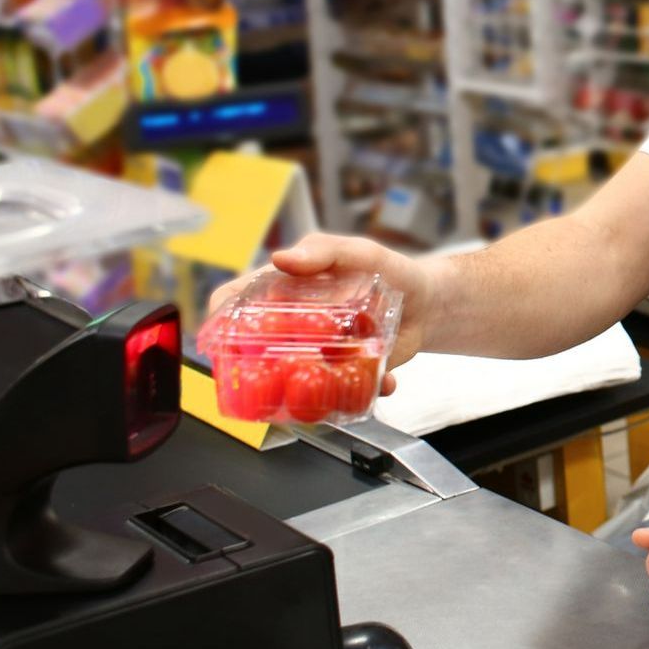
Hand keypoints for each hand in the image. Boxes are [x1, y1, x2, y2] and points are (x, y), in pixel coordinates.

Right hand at [204, 233, 441, 395]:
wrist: (430, 302)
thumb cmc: (389, 270)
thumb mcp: (359, 252)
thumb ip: (323, 252)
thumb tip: (281, 259)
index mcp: (284, 293)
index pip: (233, 304)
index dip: (218, 325)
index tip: (220, 342)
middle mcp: (292, 329)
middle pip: (255, 355)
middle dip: (259, 371)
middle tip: (286, 368)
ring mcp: (315, 357)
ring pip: (292, 384)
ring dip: (307, 393)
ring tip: (337, 381)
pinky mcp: (343, 378)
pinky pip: (339, 396)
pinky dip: (358, 397)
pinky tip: (384, 383)